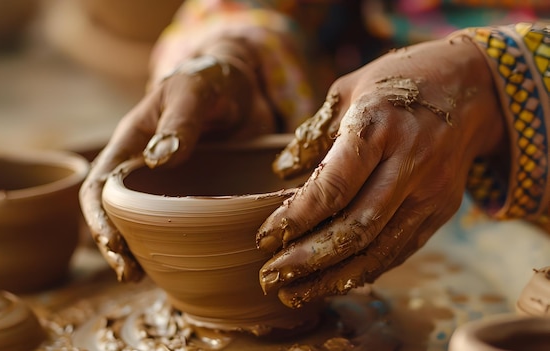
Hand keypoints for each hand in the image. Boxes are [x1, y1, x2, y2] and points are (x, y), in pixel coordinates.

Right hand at [79, 40, 276, 281]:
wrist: (243, 88)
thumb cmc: (211, 81)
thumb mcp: (195, 89)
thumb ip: (180, 119)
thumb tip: (159, 158)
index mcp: (131, 143)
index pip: (100, 184)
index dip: (99, 217)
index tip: (114, 243)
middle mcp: (144, 169)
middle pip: (115, 213)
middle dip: (115, 246)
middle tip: (130, 275)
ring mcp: (170, 186)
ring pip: (145, 225)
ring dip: (142, 252)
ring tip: (148, 278)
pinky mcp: (196, 195)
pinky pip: (180, 225)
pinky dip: (177, 246)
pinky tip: (184, 263)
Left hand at [256, 35, 505, 307]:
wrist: (472, 86)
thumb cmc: (398, 82)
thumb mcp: (348, 90)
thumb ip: (315, 134)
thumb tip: (282, 171)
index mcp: (378, 127)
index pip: (333, 187)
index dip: (295, 219)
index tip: (264, 238)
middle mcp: (409, 163)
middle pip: (357, 228)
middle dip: (308, 260)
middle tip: (270, 277)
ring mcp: (431, 191)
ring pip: (379, 249)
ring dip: (332, 278)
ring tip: (294, 294)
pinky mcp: (442, 209)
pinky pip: (400, 250)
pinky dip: (364, 270)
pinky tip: (333, 281)